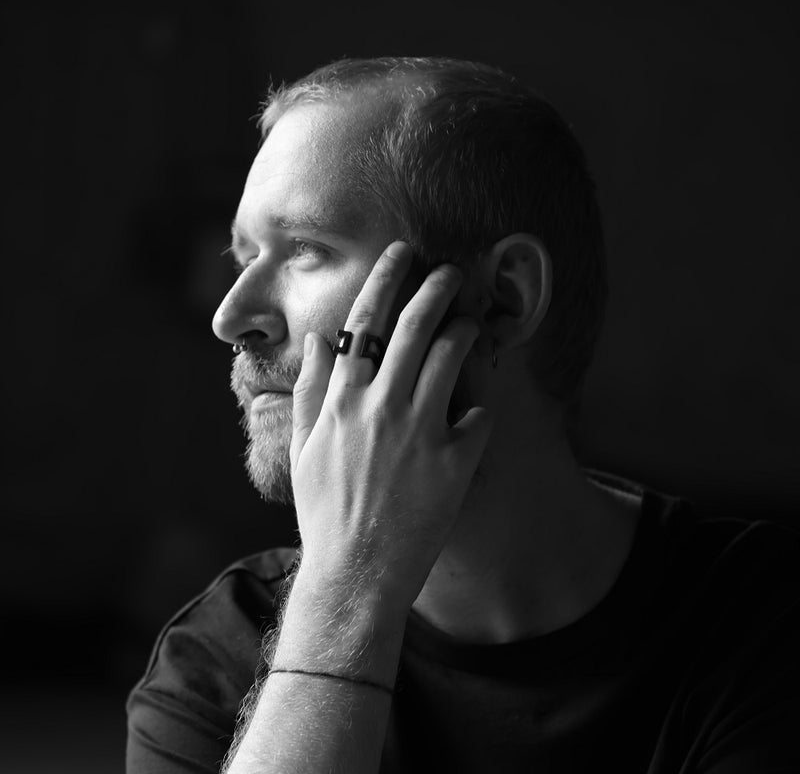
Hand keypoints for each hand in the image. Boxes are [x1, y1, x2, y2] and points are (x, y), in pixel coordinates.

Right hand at [289, 240, 492, 611]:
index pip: (366, 322)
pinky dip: (478, 410)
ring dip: (465, 330)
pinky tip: (475, 415)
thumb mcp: (303, 448)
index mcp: (342, 400)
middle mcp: (380, 407)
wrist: (355, 571)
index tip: (402, 254)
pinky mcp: (452, 462)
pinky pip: (478, 417)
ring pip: (450, 357)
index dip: (386, 280)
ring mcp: (418, 433)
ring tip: (470, 323)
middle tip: (451, 271)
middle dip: (436, 287)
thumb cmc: (325, 510)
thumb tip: (320, 341)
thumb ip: (310, 389)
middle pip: (415, 326)